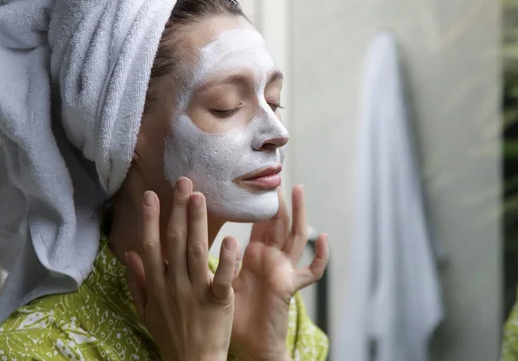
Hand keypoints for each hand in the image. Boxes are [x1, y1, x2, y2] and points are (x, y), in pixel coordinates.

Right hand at [124, 178, 238, 360]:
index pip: (151, 245)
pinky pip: (222, 278)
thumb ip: (138, 281)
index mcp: (157, 284)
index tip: (151, 194)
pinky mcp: (218, 302)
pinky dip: (226, 260)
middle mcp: (173, 284)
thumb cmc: (170, 335)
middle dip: (177, 209)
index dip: (150, 219)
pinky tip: (231, 239)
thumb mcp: (147, 309)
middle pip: (174, 241)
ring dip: (197, 222)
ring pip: (195, 251)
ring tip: (200, 196)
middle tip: (184, 181)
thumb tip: (129, 254)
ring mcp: (195, 292)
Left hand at [231, 185, 328, 360]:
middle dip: (279, 198)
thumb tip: (195, 238)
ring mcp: (284, 269)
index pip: (260, 221)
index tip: (257, 179)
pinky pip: (310, 271)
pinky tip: (322, 238)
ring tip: (298, 190)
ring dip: (299, 213)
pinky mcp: (290, 286)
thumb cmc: (236, 313)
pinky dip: (320, 256)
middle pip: (279, 221)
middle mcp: (272, 258)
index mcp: (255, 254)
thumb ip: (218, 258)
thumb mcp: (223, 279)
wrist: (250, 343)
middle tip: (277, 173)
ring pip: (296, 236)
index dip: (260, 201)